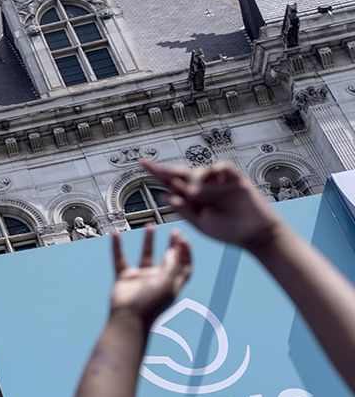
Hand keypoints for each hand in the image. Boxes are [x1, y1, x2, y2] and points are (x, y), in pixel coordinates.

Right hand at [107, 227, 191, 323]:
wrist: (128, 318)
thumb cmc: (150, 304)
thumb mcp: (166, 283)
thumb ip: (171, 266)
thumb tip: (173, 251)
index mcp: (172, 283)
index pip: (184, 265)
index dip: (186, 252)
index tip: (183, 238)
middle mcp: (158, 279)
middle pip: (168, 258)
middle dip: (173, 245)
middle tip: (175, 231)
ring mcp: (141, 278)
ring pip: (146, 255)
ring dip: (149, 241)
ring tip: (150, 226)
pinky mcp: (125, 278)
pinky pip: (120, 259)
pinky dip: (118, 247)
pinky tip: (116, 234)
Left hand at [143, 160, 282, 251]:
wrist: (255, 234)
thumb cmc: (228, 231)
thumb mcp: (201, 223)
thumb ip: (185, 210)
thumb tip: (166, 197)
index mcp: (192, 199)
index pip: (171, 183)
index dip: (157, 172)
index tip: (142, 163)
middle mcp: (202, 188)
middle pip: (181, 173)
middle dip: (168, 170)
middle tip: (156, 169)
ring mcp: (218, 182)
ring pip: (199, 170)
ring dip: (194, 180)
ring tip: (196, 194)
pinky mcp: (234, 178)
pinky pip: (221, 166)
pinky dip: (215, 171)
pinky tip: (215, 181)